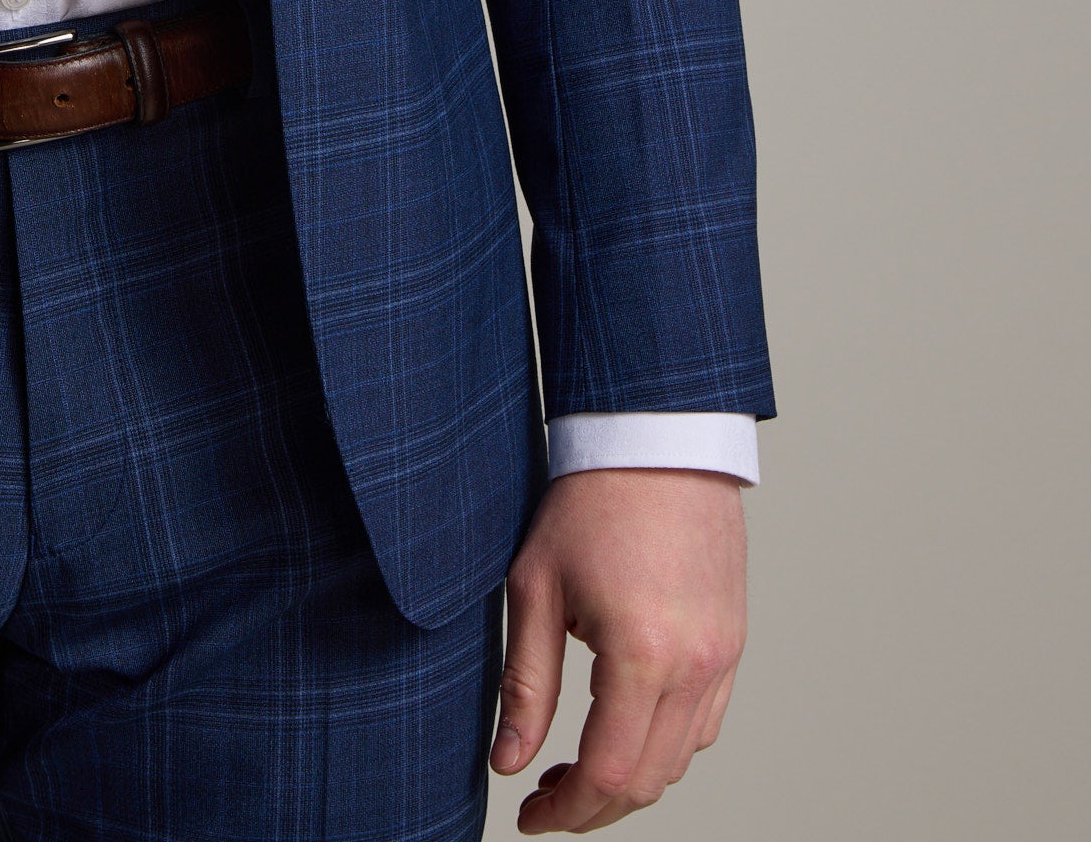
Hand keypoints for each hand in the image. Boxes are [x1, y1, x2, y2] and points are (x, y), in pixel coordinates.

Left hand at [490, 468, 745, 832]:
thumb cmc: (591, 500)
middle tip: (546, 800)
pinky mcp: (733, 641)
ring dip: (632, 779)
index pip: (608, 772)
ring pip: (681, 759)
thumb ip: (525, 684)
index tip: (531, 818)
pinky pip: (705, 722)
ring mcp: (723, 656)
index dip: (566, 810)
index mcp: (643, 655)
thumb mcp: (535, 587)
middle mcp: (695, 666)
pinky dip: (666, 744)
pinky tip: (625, 726)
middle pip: (649, 780)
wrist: (657, 438)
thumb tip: (508, 763)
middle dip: (595, 806)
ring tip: (577, 766)